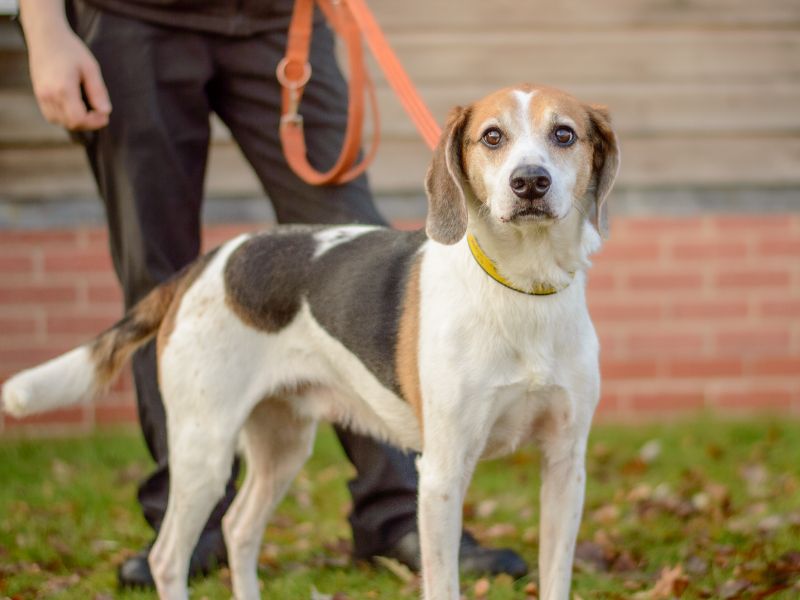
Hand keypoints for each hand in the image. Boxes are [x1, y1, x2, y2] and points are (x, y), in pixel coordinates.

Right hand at [22, 3, 110, 130]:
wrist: (45, 37)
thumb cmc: (71, 50)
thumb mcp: (90, 68)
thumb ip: (98, 91)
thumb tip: (106, 112)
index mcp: (63, 88)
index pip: (78, 119)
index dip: (94, 122)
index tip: (105, 114)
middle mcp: (49, 95)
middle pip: (71, 124)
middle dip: (88, 123)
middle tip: (100, 112)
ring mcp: (41, 96)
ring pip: (60, 122)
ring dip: (77, 121)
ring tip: (89, 108)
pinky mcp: (38, 95)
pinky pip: (52, 116)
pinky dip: (65, 117)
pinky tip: (76, 106)